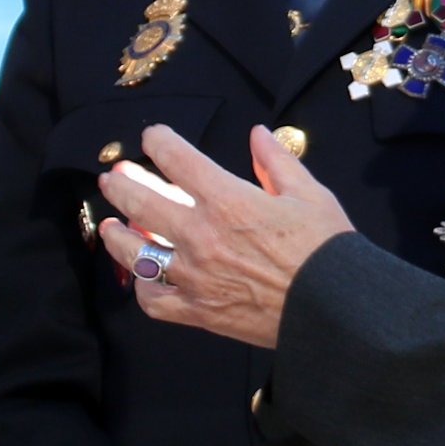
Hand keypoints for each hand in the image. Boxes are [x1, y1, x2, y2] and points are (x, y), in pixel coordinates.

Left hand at [98, 127, 357, 351]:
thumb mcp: (309, 193)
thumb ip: (276, 161)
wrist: (334, 309)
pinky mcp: (198, 311)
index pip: (177, 159)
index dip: (158, 142)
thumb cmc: (326, 250)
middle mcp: (201, 235)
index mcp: (228, 200)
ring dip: (117, 236)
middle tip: (111, 177)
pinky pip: (154, 301)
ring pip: (136, 252)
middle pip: (140, 203)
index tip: (151, 137)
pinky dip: (143, 287)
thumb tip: (258, 134)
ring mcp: (194, 276)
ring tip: (110, 226)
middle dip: (120, 185)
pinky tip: (143, 276)